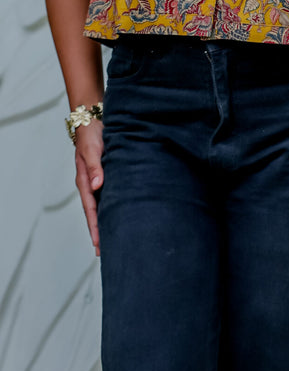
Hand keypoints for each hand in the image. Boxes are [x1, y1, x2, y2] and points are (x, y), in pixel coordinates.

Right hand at [75, 121, 103, 256]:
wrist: (93, 117)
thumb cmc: (91, 133)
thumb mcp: (92, 148)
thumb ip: (95, 166)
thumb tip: (96, 185)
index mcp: (84, 181)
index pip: (90, 209)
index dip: (95, 227)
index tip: (99, 245)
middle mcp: (91, 184)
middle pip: (96, 212)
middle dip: (100, 232)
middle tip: (106, 253)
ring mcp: (99, 180)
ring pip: (104, 206)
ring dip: (108, 221)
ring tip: (115, 240)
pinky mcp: (108, 174)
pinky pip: (111, 195)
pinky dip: (115, 207)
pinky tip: (122, 214)